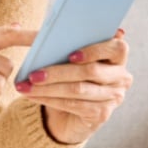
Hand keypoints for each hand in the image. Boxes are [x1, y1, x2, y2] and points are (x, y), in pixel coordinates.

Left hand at [15, 29, 131, 144]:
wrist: (70, 112)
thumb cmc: (69, 76)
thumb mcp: (69, 59)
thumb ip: (67, 44)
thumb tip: (41, 33)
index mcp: (117, 56)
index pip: (117, 48)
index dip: (96, 50)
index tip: (71, 55)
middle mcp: (121, 77)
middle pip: (91, 71)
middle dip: (58, 72)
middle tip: (33, 74)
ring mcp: (114, 97)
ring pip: (78, 89)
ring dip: (48, 88)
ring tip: (27, 86)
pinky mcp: (102, 114)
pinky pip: (73, 104)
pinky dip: (50, 99)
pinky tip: (33, 96)